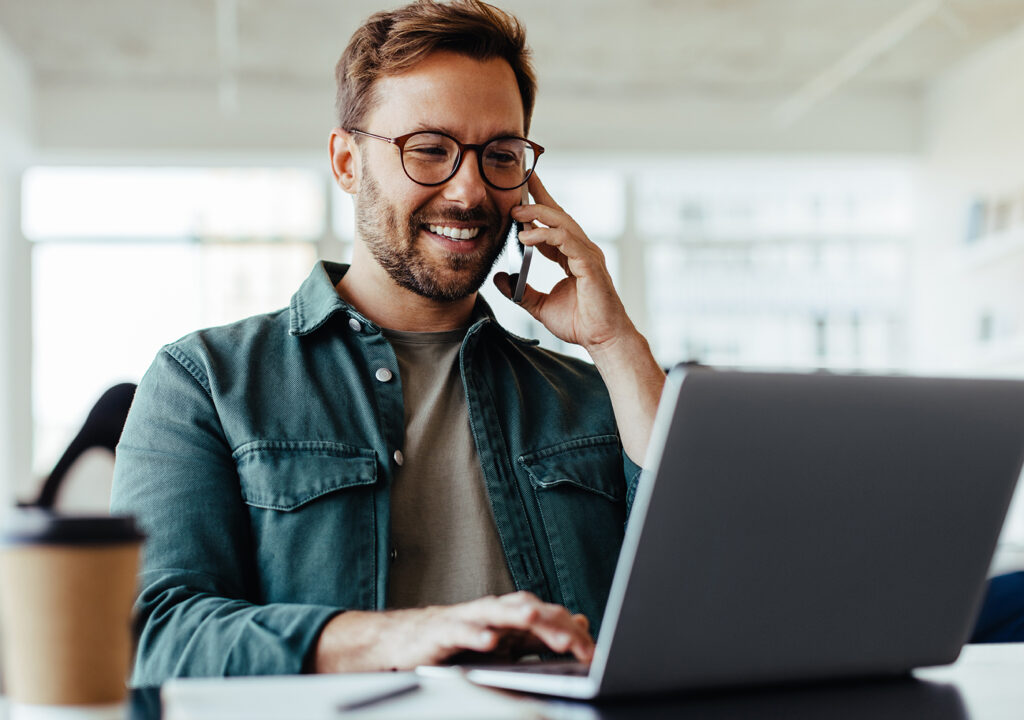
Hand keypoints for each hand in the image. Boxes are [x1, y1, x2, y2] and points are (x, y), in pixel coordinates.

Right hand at [311, 591, 593, 672]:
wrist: (405, 641)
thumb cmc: (458, 642)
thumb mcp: (505, 643)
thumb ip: (541, 636)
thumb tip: (580, 623)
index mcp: (511, 616)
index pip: (548, 619)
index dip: (571, 634)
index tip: (593, 653)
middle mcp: (492, 612)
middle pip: (528, 610)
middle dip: (551, 625)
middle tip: (575, 641)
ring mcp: (467, 619)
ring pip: (496, 612)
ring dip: (516, 616)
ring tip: (534, 620)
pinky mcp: (442, 632)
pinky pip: (460, 631)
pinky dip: (475, 634)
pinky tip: (489, 640)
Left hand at [493, 173, 637, 356]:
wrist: (602, 339)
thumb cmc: (580, 323)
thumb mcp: (539, 306)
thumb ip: (520, 292)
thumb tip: (499, 280)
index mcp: (571, 256)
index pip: (553, 224)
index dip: (537, 206)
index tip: (520, 191)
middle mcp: (581, 250)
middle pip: (559, 214)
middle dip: (539, 197)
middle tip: (517, 185)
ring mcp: (588, 255)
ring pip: (562, 223)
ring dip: (538, 214)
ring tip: (515, 213)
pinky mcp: (589, 264)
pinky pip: (566, 241)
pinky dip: (545, 235)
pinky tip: (526, 236)